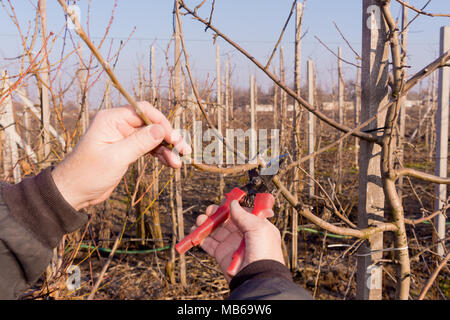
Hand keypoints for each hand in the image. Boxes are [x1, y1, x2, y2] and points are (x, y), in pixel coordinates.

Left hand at [52, 102, 190, 209]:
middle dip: (168, 137)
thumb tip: (161, 130)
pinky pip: (149, 148)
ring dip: (166, 149)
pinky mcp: (127, 150)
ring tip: (178, 163)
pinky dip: (160, 155)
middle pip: (151, 124)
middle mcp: (119, 124)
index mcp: (112, 119)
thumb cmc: (88, 173)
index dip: (162, 123)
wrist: (74, 192)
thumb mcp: (116, 158)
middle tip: (183, 150)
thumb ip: (140, 142)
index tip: (174, 138)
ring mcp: (124, 137)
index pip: (143, 111)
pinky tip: (170, 164)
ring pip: (153, 137)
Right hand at [195, 200, 284, 281]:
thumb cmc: (264, 252)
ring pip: (216, 230)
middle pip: (226, 220)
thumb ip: (243, 215)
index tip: (223, 201)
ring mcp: (231, 245)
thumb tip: (233, 203)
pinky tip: (194, 231)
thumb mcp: (259, 228)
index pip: (242, 213)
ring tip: (199, 220)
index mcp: (256, 227)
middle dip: (216, 214)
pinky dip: (200, 237)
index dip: (231, 206)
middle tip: (209, 211)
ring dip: (206, 223)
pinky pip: (209, 244)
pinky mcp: (222, 255)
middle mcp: (243, 235)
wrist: (258, 278)